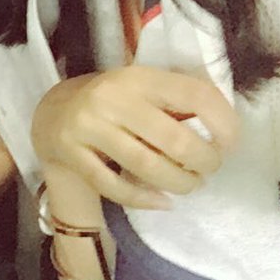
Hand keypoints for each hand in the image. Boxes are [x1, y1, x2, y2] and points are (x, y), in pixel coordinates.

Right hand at [31, 66, 238, 208]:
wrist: (51, 111)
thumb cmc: (111, 101)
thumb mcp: (141, 88)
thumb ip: (175, 102)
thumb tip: (221, 132)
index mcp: (137, 77)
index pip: (194, 95)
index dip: (223, 123)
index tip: (228, 143)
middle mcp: (111, 99)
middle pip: (175, 140)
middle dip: (204, 162)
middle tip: (207, 169)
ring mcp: (88, 127)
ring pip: (147, 166)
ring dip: (180, 183)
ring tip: (189, 185)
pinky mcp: (71, 153)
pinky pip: (114, 186)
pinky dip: (144, 199)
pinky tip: (162, 202)